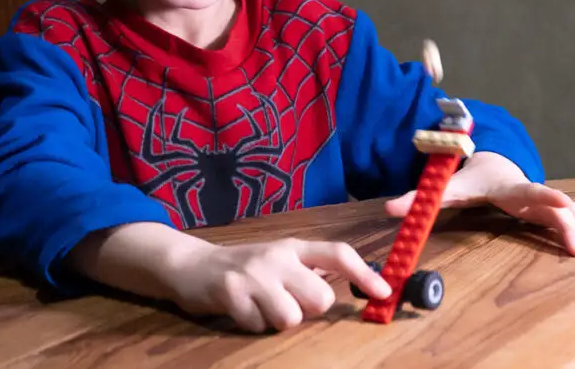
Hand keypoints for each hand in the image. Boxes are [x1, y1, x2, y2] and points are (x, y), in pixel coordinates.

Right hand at [170, 237, 391, 332]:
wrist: (191, 264)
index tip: (383, 292)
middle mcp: (277, 257)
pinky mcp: (231, 293)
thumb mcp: (279, 261)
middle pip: (320, 298)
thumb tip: (352, 286)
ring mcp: (253, 274)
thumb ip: (310, 271)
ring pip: (291, 318)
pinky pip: (258, 326)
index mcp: (294, 247)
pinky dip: (251, 325)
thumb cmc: (245, 267)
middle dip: (308, 310)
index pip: (338, 253)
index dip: (364, 274)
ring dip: (277, 320)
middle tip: (287, 302)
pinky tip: (240, 309)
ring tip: (260, 306)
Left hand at [385, 152, 574, 256]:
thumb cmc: (471, 176)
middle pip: (555, 207)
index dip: (546, 196)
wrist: (491, 160)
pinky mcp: (548, 206)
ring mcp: (542, 198)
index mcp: (509, 187)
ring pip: (569, 210)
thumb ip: (420, 197)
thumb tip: (389, 208)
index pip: (530, 191)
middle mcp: (530, 191)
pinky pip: (573, 213)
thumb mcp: (446, 187)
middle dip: (569, 223)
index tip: (564, 200)